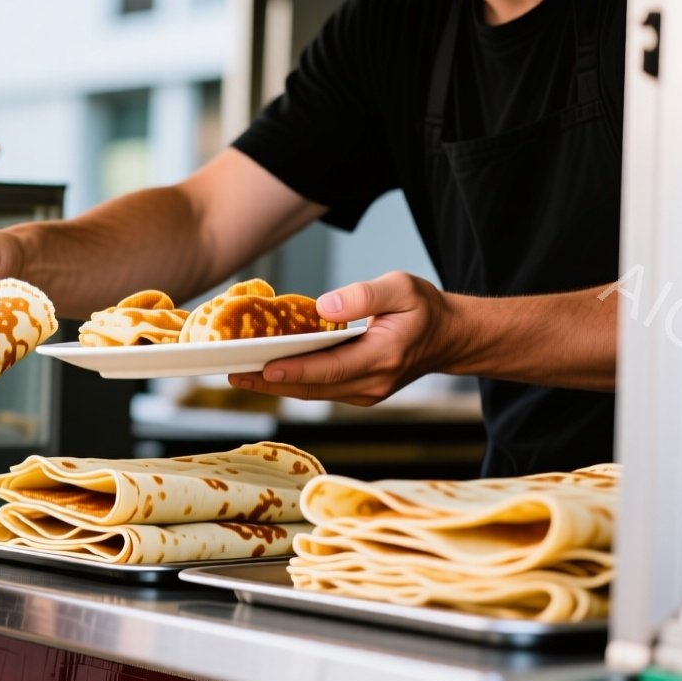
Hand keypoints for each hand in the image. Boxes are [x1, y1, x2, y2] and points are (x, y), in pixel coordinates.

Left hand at [229, 271, 460, 405]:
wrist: (449, 337)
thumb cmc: (423, 309)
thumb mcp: (402, 288)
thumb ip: (364, 295)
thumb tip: (324, 307)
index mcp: (383, 356)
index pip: (330, 368)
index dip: (294, 370)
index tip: (261, 368)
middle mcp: (373, 383)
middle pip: (313, 387)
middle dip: (270, 383)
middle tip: (232, 374)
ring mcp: (366, 392)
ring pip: (313, 392)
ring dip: (275, 386)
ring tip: (238, 375)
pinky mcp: (359, 392)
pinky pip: (320, 389)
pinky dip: (292, 382)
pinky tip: (265, 372)